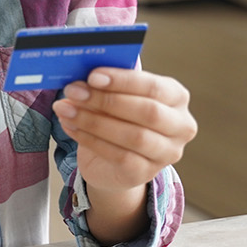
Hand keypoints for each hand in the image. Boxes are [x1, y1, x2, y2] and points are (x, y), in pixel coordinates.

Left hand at [52, 67, 197, 194]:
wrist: (111, 162)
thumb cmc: (116, 118)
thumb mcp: (114, 96)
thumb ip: (108, 83)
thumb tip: (84, 73)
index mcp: (176, 97)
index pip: (155, 87)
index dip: (123, 81)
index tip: (92, 76)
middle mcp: (180, 126)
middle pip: (148, 111)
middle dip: (106, 100)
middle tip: (73, 91)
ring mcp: (167, 153)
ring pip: (134, 136)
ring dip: (93, 120)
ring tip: (65, 109)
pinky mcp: (145, 173)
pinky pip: (119, 156)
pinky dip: (90, 140)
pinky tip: (71, 127)